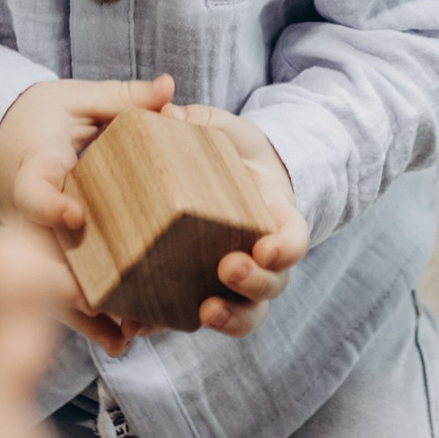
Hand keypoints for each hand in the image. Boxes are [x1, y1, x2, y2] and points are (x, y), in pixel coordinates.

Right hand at [0, 72, 176, 352]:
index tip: (74, 215)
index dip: (50, 204)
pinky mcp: (40, 259)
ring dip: (82, 315)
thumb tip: (169, 88)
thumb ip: (122, 98)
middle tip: (97, 303)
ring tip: (120, 339)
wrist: (4, 141)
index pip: (33, 189)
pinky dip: (86, 320)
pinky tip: (118, 342)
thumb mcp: (77, 100)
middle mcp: (25, 215)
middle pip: (41, 257)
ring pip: (50, 286)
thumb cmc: (42, 118)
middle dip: (66, 284)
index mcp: (33, 170)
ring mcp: (31, 243)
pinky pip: (60, 295)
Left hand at [171, 103, 308, 336]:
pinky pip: (193, 319)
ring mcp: (236, 282)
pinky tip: (144, 326)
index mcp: (275, 217)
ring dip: (230, 318)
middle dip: (254, 283)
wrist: (220, 181)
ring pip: (246, 314)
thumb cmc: (229, 154)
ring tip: (204, 312)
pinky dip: (172, 325)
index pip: (294, 238)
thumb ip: (200, 121)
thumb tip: (166, 111)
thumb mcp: (223, 130)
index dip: (286, 248)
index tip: (267, 246)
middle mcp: (262, 258)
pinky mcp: (200, 293)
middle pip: (273, 285)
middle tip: (227, 267)